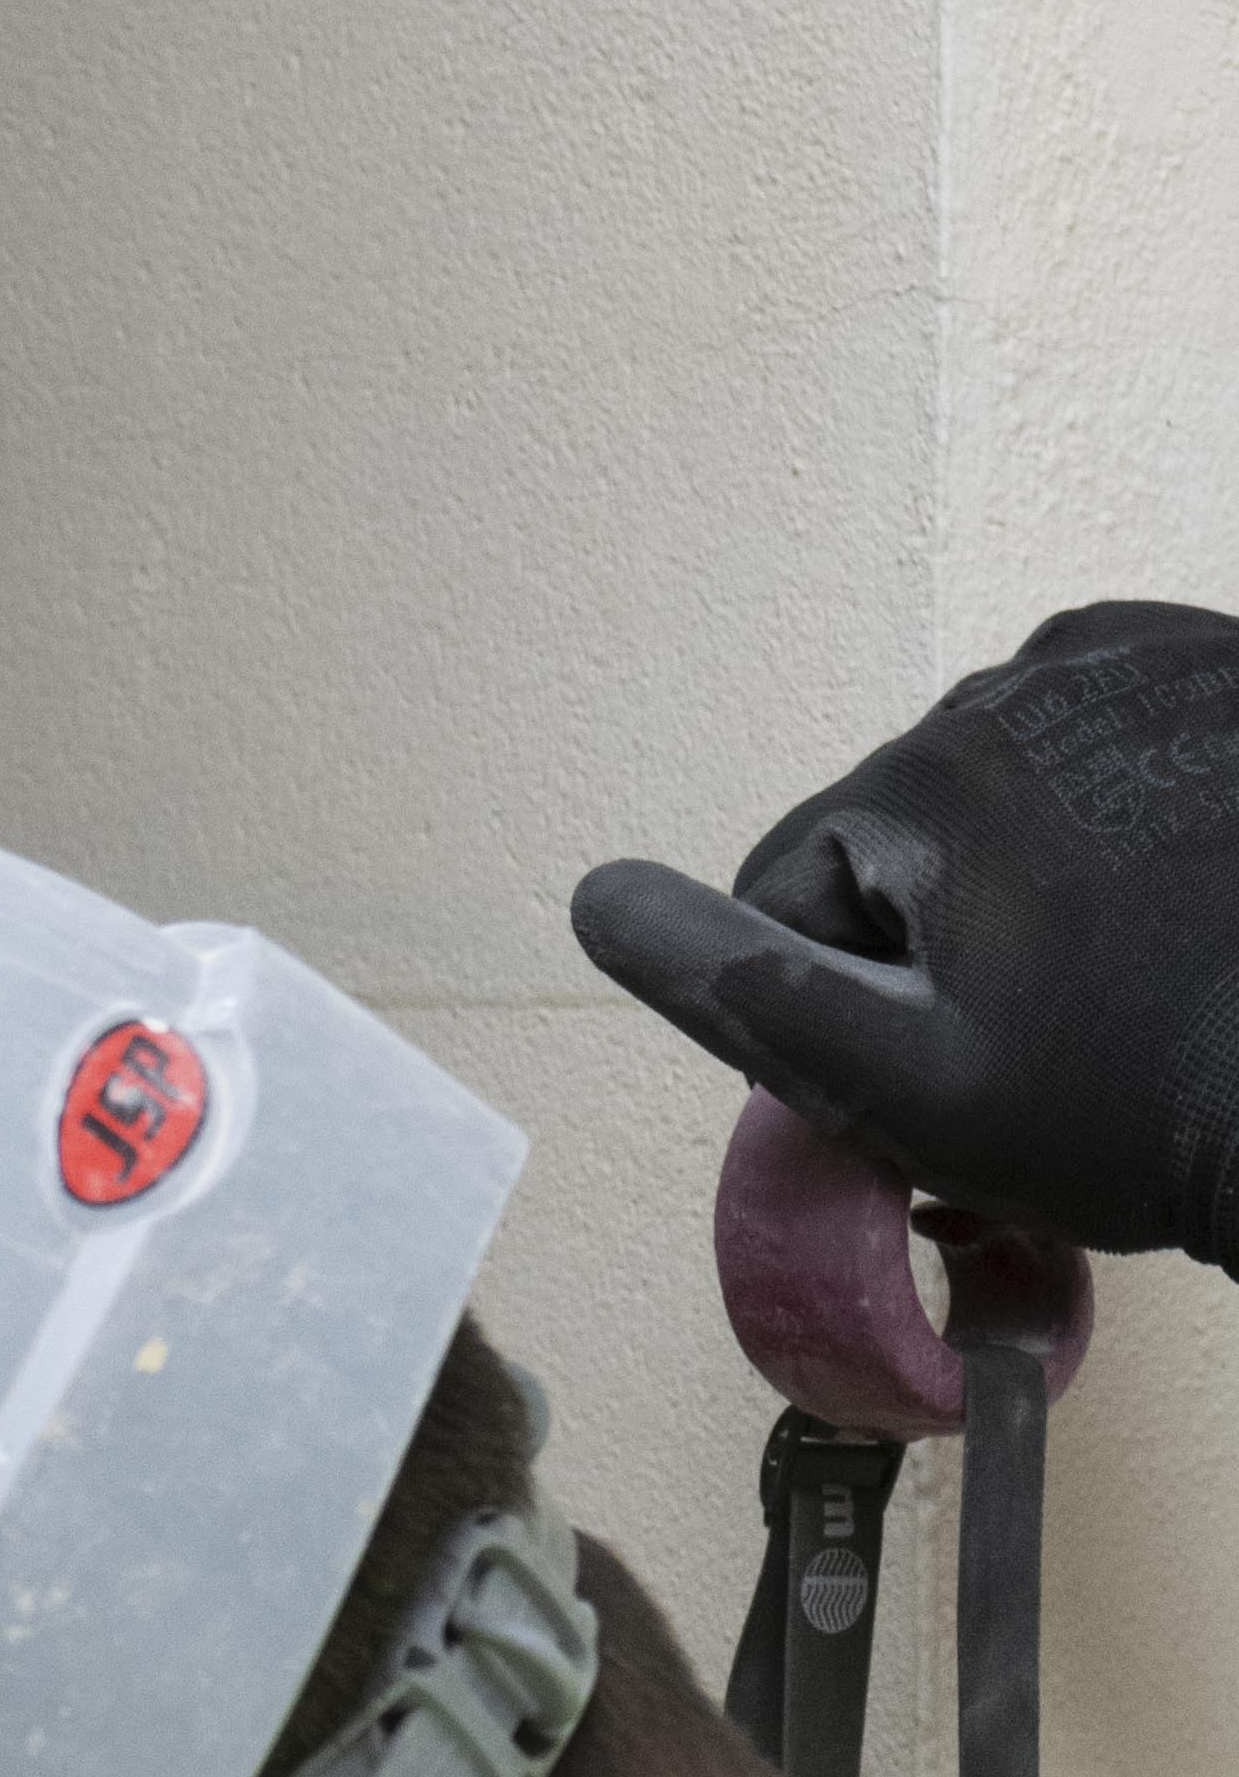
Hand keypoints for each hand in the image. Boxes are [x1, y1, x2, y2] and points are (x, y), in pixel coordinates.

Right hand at [574, 604, 1238, 1270]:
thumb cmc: (1128, 1111)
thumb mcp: (903, 1085)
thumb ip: (743, 987)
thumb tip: (601, 898)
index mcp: (927, 772)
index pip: (795, 889)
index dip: (837, 1001)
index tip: (930, 1069)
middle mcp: (1032, 677)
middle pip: (909, 828)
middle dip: (939, 928)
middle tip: (1034, 1037)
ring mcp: (1147, 664)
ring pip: (1013, 785)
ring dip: (1030, 871)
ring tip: (1112, 973)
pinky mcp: (1230, 674)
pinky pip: (1118, 740)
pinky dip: (1122, 812)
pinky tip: (1170, 898)